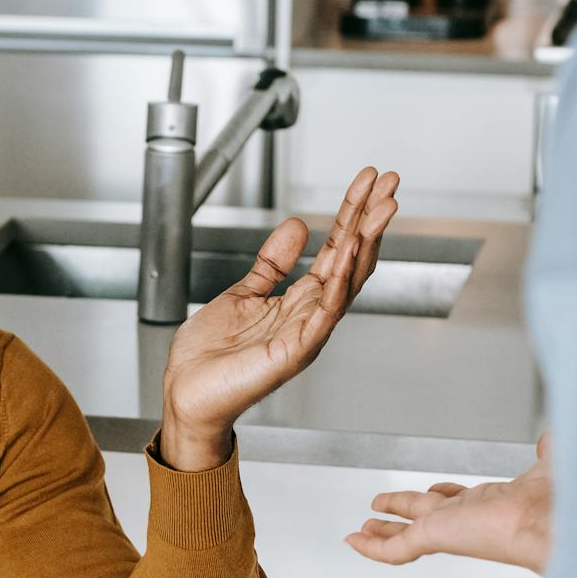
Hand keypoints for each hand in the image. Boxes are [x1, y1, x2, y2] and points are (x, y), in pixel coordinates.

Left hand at [158, 167, 400, 470]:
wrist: (185, 396)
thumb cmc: (210, 358)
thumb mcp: (243, 293)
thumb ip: (272, 264)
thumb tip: (297, 227)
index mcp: (299, 303)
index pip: (336, 250)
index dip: (352, 214)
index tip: (368, 181)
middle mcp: (310, 317)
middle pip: (351, 260)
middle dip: (371, 219)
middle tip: (391, 182)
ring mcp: (306, 334)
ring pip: (346, 282)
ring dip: (366, 241)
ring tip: (381, 207)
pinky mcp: (294, 351)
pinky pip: (324, 312)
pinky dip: (339, 280)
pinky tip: (350, 250)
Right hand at [347, 433, 552, 574]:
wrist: (554, 525)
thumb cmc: (557, 501)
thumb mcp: (551, 464)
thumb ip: (548, 452)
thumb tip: (550, 439)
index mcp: (493, 503)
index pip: (461, 501)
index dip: (445, 495)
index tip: (436, 490)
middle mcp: (468, 519)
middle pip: (425, 517)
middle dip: (402, 513)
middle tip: (381, 512)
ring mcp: (449, 532)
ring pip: (406, 535)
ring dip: (383, 531)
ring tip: (362, 530)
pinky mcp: (434, 539)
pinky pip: (396, 548)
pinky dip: (373, 547)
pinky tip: (356, 541)